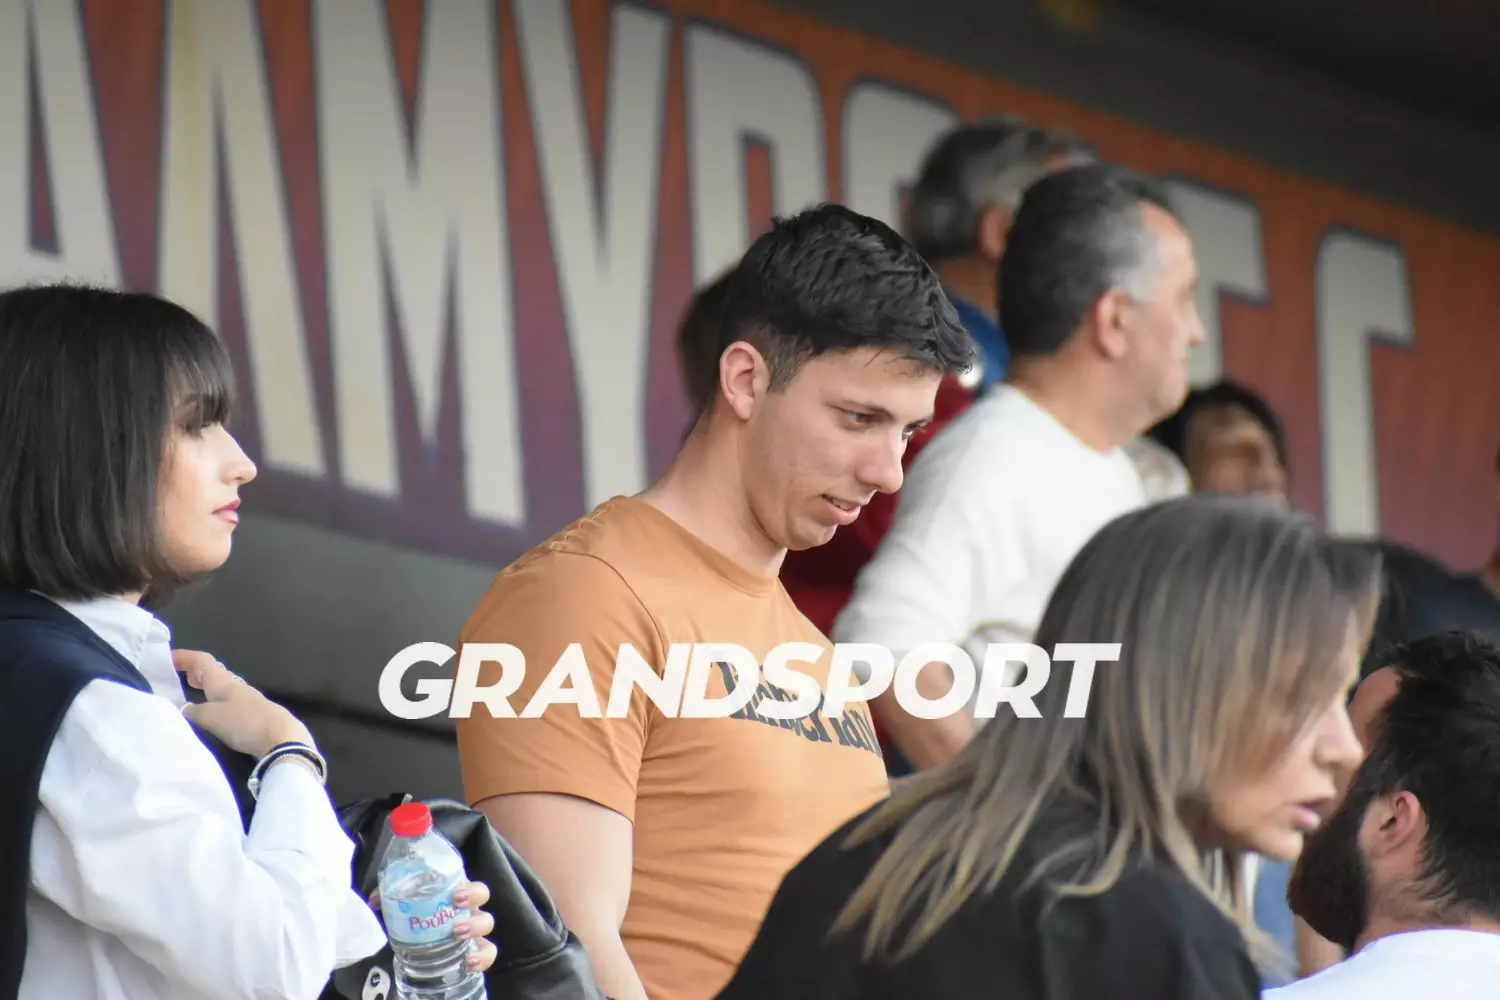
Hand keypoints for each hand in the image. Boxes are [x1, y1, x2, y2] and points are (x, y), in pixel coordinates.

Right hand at [175, 650, 313, 757]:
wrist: (282, 739)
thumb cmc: (244, 722)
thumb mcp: (211, 717)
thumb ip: (194, 712)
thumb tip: (185, 709)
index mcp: (223, 681)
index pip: (202, 661)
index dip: (185, 658)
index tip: (167, 657)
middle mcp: (236, 687)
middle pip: (213, 673)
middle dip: (195, 673)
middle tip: (176, 677)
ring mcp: (248, 701)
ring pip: (221, 688)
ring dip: (205, 688)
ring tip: (190, 695)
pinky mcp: (254, 716)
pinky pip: (228, 703)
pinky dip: (215, 703)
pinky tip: (212, 714)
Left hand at [369, 881, 497, 973]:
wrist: (414, 936)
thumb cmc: (417, 913)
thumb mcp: (405, 902)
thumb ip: (391, 895)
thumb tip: (376, 900)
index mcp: (459, 899)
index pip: (476, 890)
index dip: (472, 892)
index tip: (456, 896)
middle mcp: (470, 916)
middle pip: (485, 913)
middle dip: (474, 919)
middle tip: (456, 923)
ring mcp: (472, 936)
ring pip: (486, 936)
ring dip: (476, 934)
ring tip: (458, 937)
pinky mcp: (470, 953)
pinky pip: (486, 956)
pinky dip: (482, 960)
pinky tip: (469, 963)